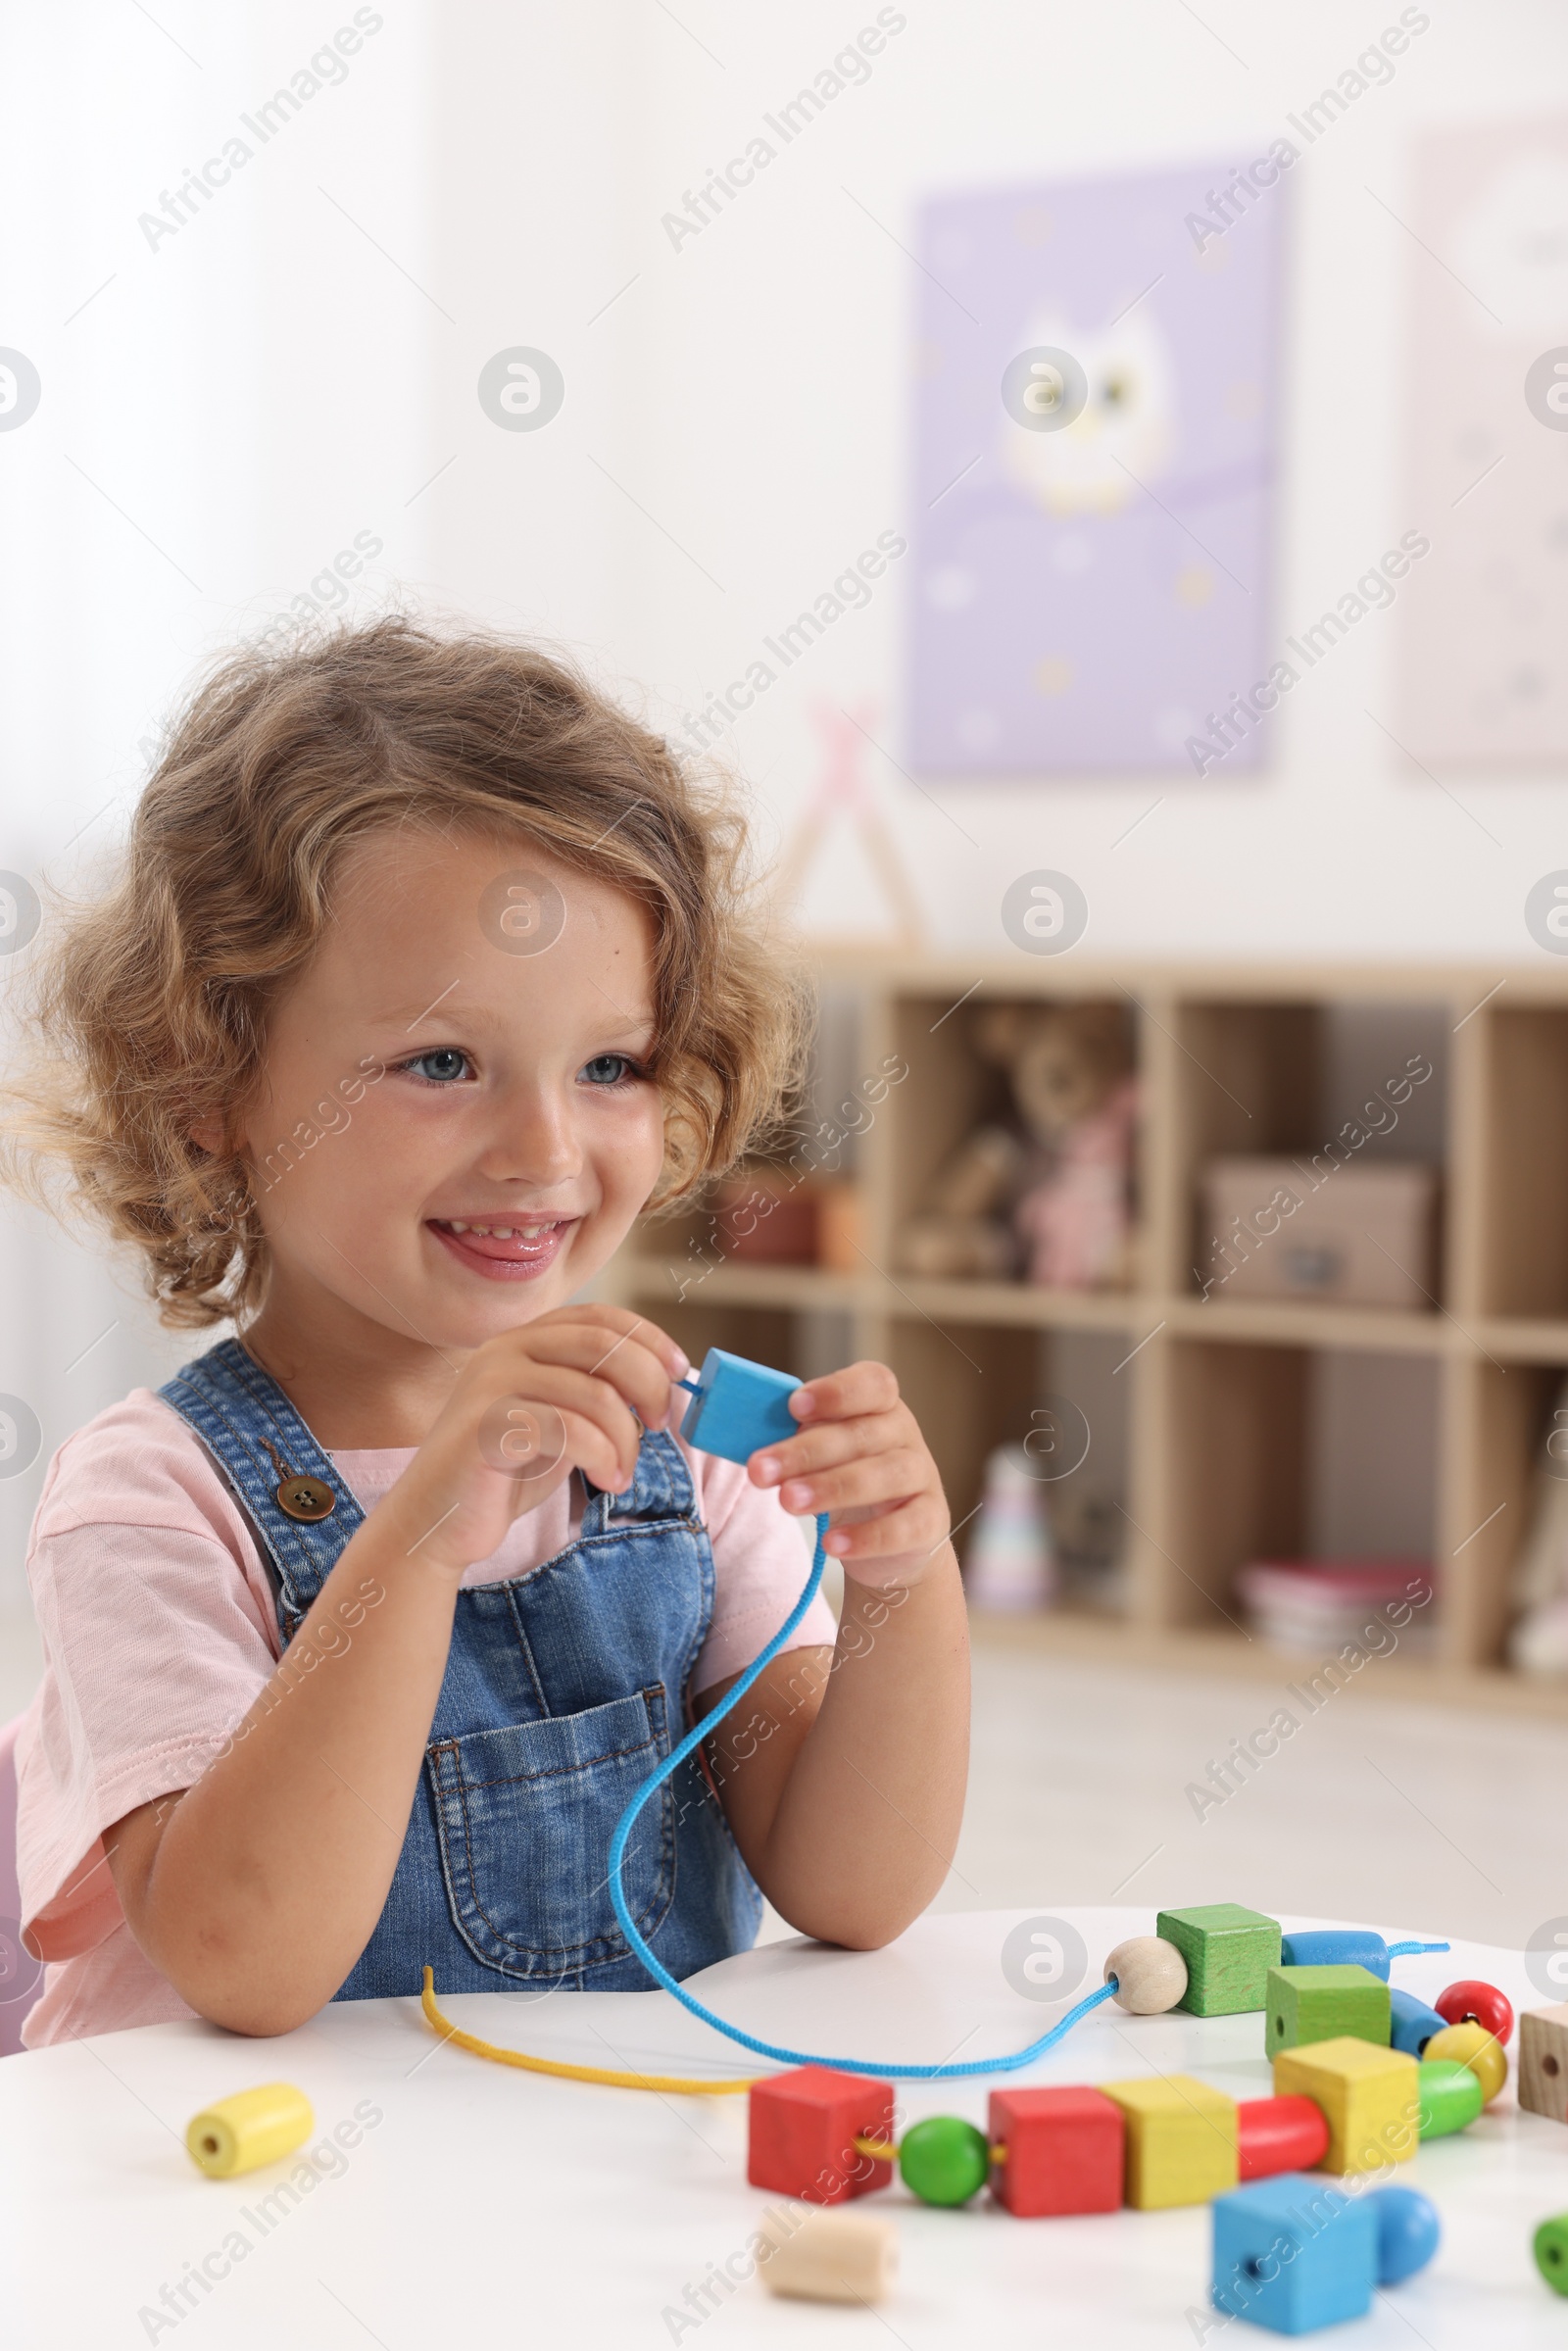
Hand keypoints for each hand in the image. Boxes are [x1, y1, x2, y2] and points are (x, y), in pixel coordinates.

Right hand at [380, 1305, 687, 1576]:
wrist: (438, 1521)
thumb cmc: (504, 1473)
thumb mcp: (559, 1423)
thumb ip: (597, 1395)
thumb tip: (667, 1385)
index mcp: (525, 1340)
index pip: (600, 1317)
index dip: (649, 1339)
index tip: (681, 1372)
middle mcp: (505, 1350)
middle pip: (604, 1346)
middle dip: (649, 1385)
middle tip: (661, 1425)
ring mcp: (491, 1385)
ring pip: (594, 1395)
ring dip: (626, 1439)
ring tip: (623, 1473)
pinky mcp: (486, 1428)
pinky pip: (569, 1431)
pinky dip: (604, 1458)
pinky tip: (606, 1481)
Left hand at [747, 1361, 950, 1589]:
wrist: (891, 1542)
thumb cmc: (843, 1478)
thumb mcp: (820, 1451)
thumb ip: (791, 1435)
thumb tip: (738, 1430)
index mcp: (878, 1404)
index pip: (872, 1383)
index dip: (836, 1391)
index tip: (793, 1405)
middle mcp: (904, 1433)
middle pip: (860, 1435)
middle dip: (805, 1452)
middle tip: (759, 1471)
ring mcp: (921, 1476)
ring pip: (883, 1475)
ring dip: (831, 1488)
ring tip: (787, 1502)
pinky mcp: (929, 1521)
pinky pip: (903, 1527)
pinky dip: (866, 1537)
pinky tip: (832, 1544)